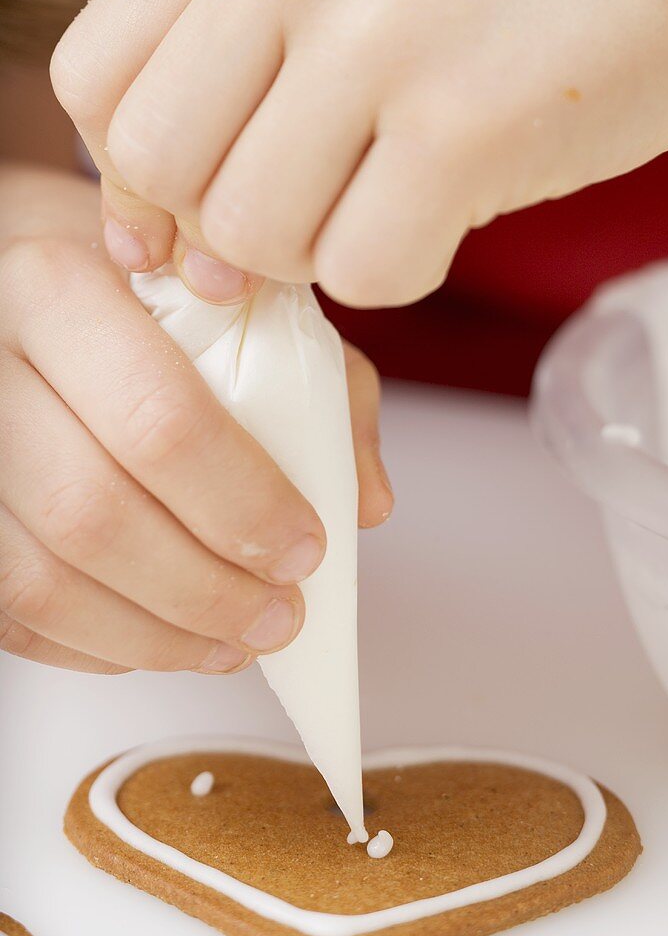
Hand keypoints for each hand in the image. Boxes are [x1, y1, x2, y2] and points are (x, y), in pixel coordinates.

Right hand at [0, 166, 391, 674]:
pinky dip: (99, 646)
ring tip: (234, 644)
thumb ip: (322, 394)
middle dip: (204, 590)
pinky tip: (162, 639)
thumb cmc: (142, 307)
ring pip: (41, 582)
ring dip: (155, 636)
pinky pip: (12, 614)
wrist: (25, 306)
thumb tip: (365, 504)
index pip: (159, 421)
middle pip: (92, 514)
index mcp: (58, 288)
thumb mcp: (246, 311)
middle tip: (279, 616)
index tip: (306, 550)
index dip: (243, 505)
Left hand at [51, 0, 667, 307]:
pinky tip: (444, 212)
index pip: (99, 88)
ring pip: (251, 234)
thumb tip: (162, 249)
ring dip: (314, 251)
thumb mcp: (329, 3)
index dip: (135, 174)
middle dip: (221, 223)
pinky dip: (400, 268)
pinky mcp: (463, 126)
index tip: (190, 206)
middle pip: (162, 168)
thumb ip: (229, 97)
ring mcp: (376, 43)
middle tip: (302, 210)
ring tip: (383, 199)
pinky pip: (363, 271)